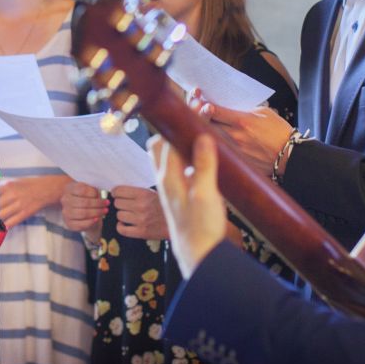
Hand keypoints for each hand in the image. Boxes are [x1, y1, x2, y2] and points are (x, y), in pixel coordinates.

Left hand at [0, 175, 66, 227]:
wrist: (45, 190)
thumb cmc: (27, 186)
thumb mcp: (12, 183)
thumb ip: (0, 189)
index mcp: (7, 185)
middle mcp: (12, 195)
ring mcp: (18, 205)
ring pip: (0, 216)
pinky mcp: (24, 214)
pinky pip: (10, 223)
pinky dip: (3, 226)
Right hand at [60, 181, 106, 232]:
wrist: (79, 208)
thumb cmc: (86, 197)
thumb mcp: (89, 190)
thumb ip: (94, 191)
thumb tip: (100, 196)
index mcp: (69, 188)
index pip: (82, 190)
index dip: (94, 193)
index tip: (103, 196)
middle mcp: (65, 200)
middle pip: (83, 202)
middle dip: (98, 204)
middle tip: (107, 204)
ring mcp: (66, 212)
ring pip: (83, 213)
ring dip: (96, 212)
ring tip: (104, 211)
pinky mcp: (69, 223)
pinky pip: (80, 224)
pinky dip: (90, 222)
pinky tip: (97, 218)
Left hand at [111, 185, 168, 240]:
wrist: (180, 222)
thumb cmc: (166, 206)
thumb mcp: (155, 193)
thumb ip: (140, 191)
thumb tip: (121, 191)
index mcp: (144, 194)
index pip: (119, 191)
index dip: (115, 192)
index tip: (116, 194)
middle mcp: (141, 206)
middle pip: (117, 203)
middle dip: (120, 204)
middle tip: (125, 205)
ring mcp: (141, 220)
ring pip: (119, 215)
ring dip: (122, 215)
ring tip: (129, 215)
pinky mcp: (141, 232)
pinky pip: (122, 229)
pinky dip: (121, 227)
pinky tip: (125, 224)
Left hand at [153, 134, 225, 278]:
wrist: (199, 255)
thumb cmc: (202, 227)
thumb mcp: (206, 193)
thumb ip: (203, 164)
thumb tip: (201, 136)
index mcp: (168, 176)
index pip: (168, 139)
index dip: (183, 123)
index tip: (197, 109)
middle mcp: (163, 181)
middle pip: (158, 146)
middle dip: (172, 132)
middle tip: (192, 123)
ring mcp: (167, 190)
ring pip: (163, 159)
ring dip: (174, 145)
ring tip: (195, 137)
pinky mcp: (175, 198)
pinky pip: (172, 172)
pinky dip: (179, 161)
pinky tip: (197, 163)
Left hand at [199, 101, 293, 174]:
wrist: (290, 155)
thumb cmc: (279, 131)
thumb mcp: (264, 112)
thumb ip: (244, 108)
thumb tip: (228, 104)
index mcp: (241, 120)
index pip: (213, 110)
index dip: (202, 104)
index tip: (198, 99)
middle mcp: (234, 136)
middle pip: (206, 124)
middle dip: (197, 115)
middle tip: (194, 109)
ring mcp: (234, 150)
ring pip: (210, 138)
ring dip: (202, 130)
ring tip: (199, 123)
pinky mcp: (236, 160)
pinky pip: (218, 150)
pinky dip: (212, 144)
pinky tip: (209, 139)